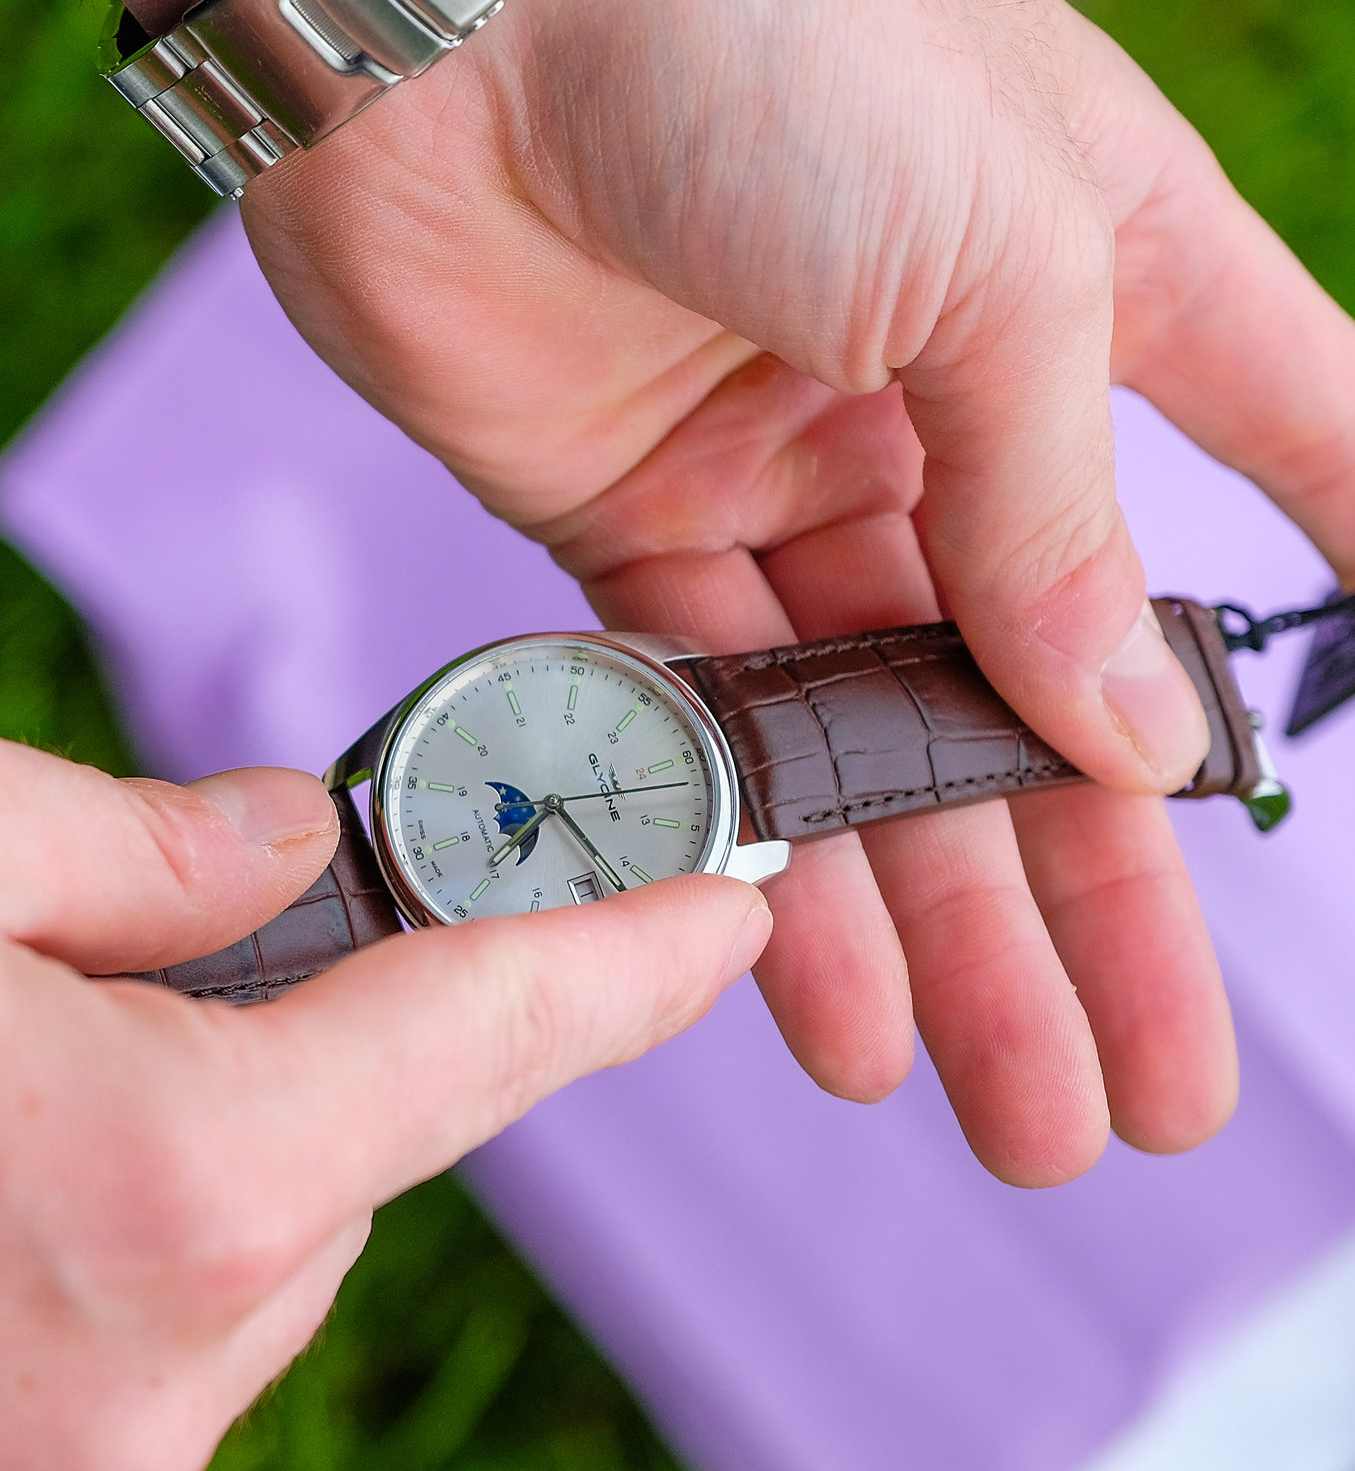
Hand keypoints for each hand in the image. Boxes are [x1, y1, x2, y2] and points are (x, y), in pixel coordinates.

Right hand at [0, 682, 770, 1470]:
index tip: (715, 899)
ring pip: (218, 1262)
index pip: (481, 1046)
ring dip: (177, 1133)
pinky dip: (74, 1228)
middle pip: (340, 1166)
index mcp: (170, 1181)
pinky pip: (93, 1343)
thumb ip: (160, 843)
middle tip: (203, 907)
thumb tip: (291, 860)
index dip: (618, 952)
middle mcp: (138, 1379)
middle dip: (315, 1027)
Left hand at [242, 0, 1354, 1181]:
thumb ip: (1057, 510)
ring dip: (942, 934)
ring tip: (1015, 1113)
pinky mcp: (619, 522)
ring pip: (882, 746)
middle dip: (1099, 905)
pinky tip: (823, 1000)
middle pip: (1053, 692)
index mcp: (1097, 279)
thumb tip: (1136, 734)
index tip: (1334, 786)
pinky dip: (760, 857)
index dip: (1323, 611)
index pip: (1275, 455)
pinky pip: (711, 723)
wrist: (452, 14)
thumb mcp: (992, 265)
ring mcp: (782, 468)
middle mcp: (951, 391)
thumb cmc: (753, 44)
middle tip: (1153, 1095)